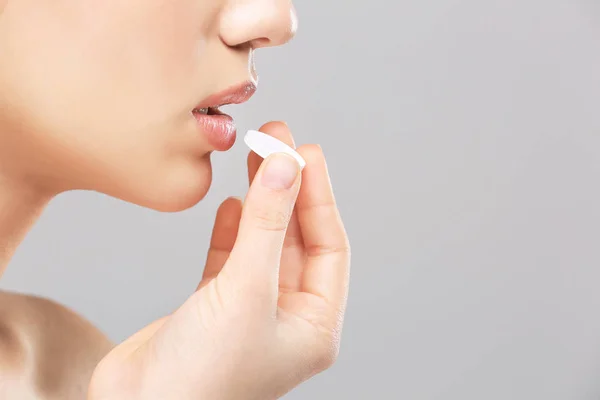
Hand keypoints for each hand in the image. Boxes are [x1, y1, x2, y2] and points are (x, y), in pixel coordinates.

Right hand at [88, 121, 350, 399]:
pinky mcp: (212, 307)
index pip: (329, 245)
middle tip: (277, 139)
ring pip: (262, 242)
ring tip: (255, 155)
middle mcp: (287, 317)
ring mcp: (249, 310)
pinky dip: (232, 229)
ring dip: (259, 201)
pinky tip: (232, 203)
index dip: (318, 194)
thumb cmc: (202, 376)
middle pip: (296, 238)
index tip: (305, 150)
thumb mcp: (245, 292)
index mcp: (314, 325)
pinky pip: (232, 258)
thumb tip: (286, 165)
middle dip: (288, 189)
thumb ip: (266, 225)